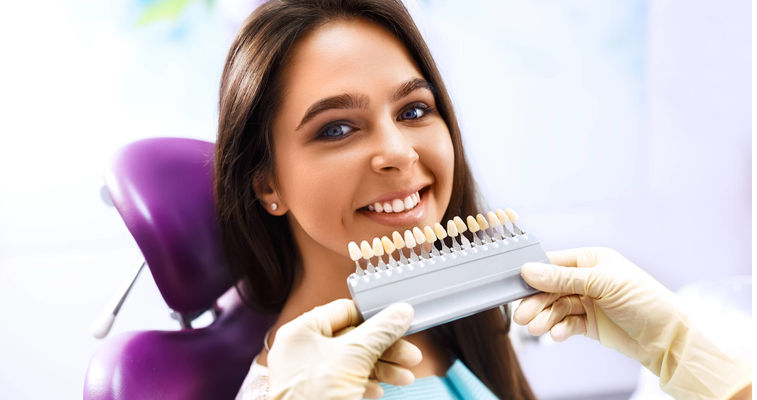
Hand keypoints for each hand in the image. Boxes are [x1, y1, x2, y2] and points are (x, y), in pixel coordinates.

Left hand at [267, 299, 421, 399]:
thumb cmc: (313, 397)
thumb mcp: (354, 357)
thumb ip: (380, 331)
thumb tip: (400, 313)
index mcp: (302, 331)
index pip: (345, 311)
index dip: (374, 317)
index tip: (398, 322)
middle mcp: (304, 349)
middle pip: (354, 338)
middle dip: (386, 348)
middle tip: (409, 354)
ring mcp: (310, 373)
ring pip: (354, 361)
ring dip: (383, 367)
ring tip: (404, 376)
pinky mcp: (319, 393)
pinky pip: (347, 381)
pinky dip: (367, 383)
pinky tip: (380, 390)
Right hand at [514, 247, 750, 398]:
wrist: (666, 337)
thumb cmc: (643, 300)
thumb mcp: (602, 283)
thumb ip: (562, 278)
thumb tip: (529, 270)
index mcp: (590, 260)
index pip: (553, 263)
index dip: (534, 274)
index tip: (517, 285)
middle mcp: (586, 279)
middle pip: (550, 288)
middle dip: (537, 302)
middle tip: (523, 317)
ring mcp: (587, 302)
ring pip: (555, 308)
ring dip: (545, 318)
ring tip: (538, 329)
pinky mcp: (588, 323)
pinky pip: (565, 323)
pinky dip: (559, 329)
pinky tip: (557, 335)